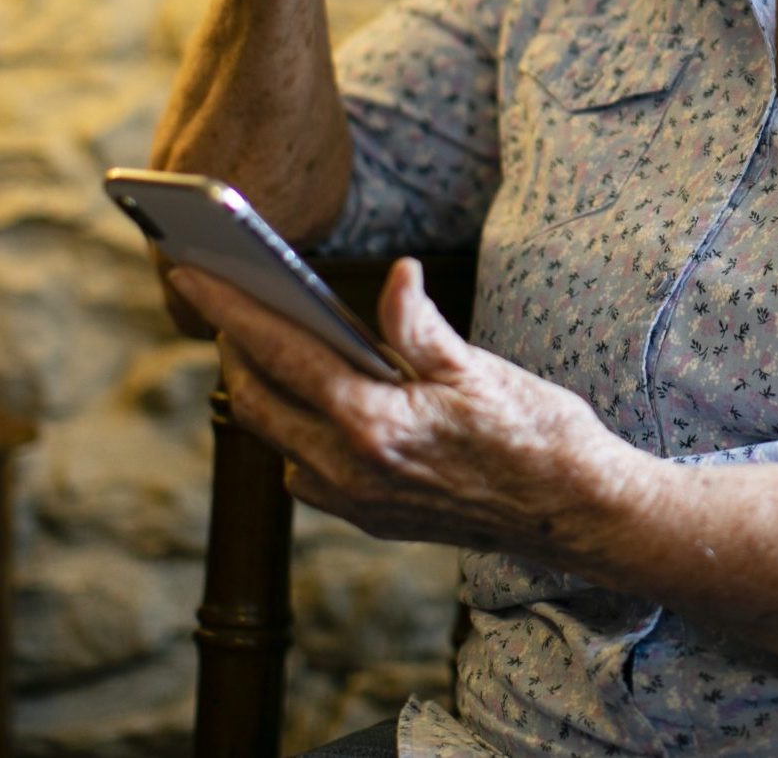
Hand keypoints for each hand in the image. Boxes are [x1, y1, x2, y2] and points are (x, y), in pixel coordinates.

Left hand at [167, 259, 658, 566]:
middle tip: (229, 301)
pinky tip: (325, 405)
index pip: (280, 353)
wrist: (570, 508)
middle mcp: (349, 469)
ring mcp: (355, 500)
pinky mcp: (370, 517)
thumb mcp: (477, 366)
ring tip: (272, 345)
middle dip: (236, 349)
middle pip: (259, 401)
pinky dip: (300, 431)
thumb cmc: (535, 430)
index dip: (232, 309)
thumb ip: (420, 324)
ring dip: (266, 392)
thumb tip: (396, 275)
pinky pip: (309, 471)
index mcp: (372, 422)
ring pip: (280, 440)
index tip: (192, 275)